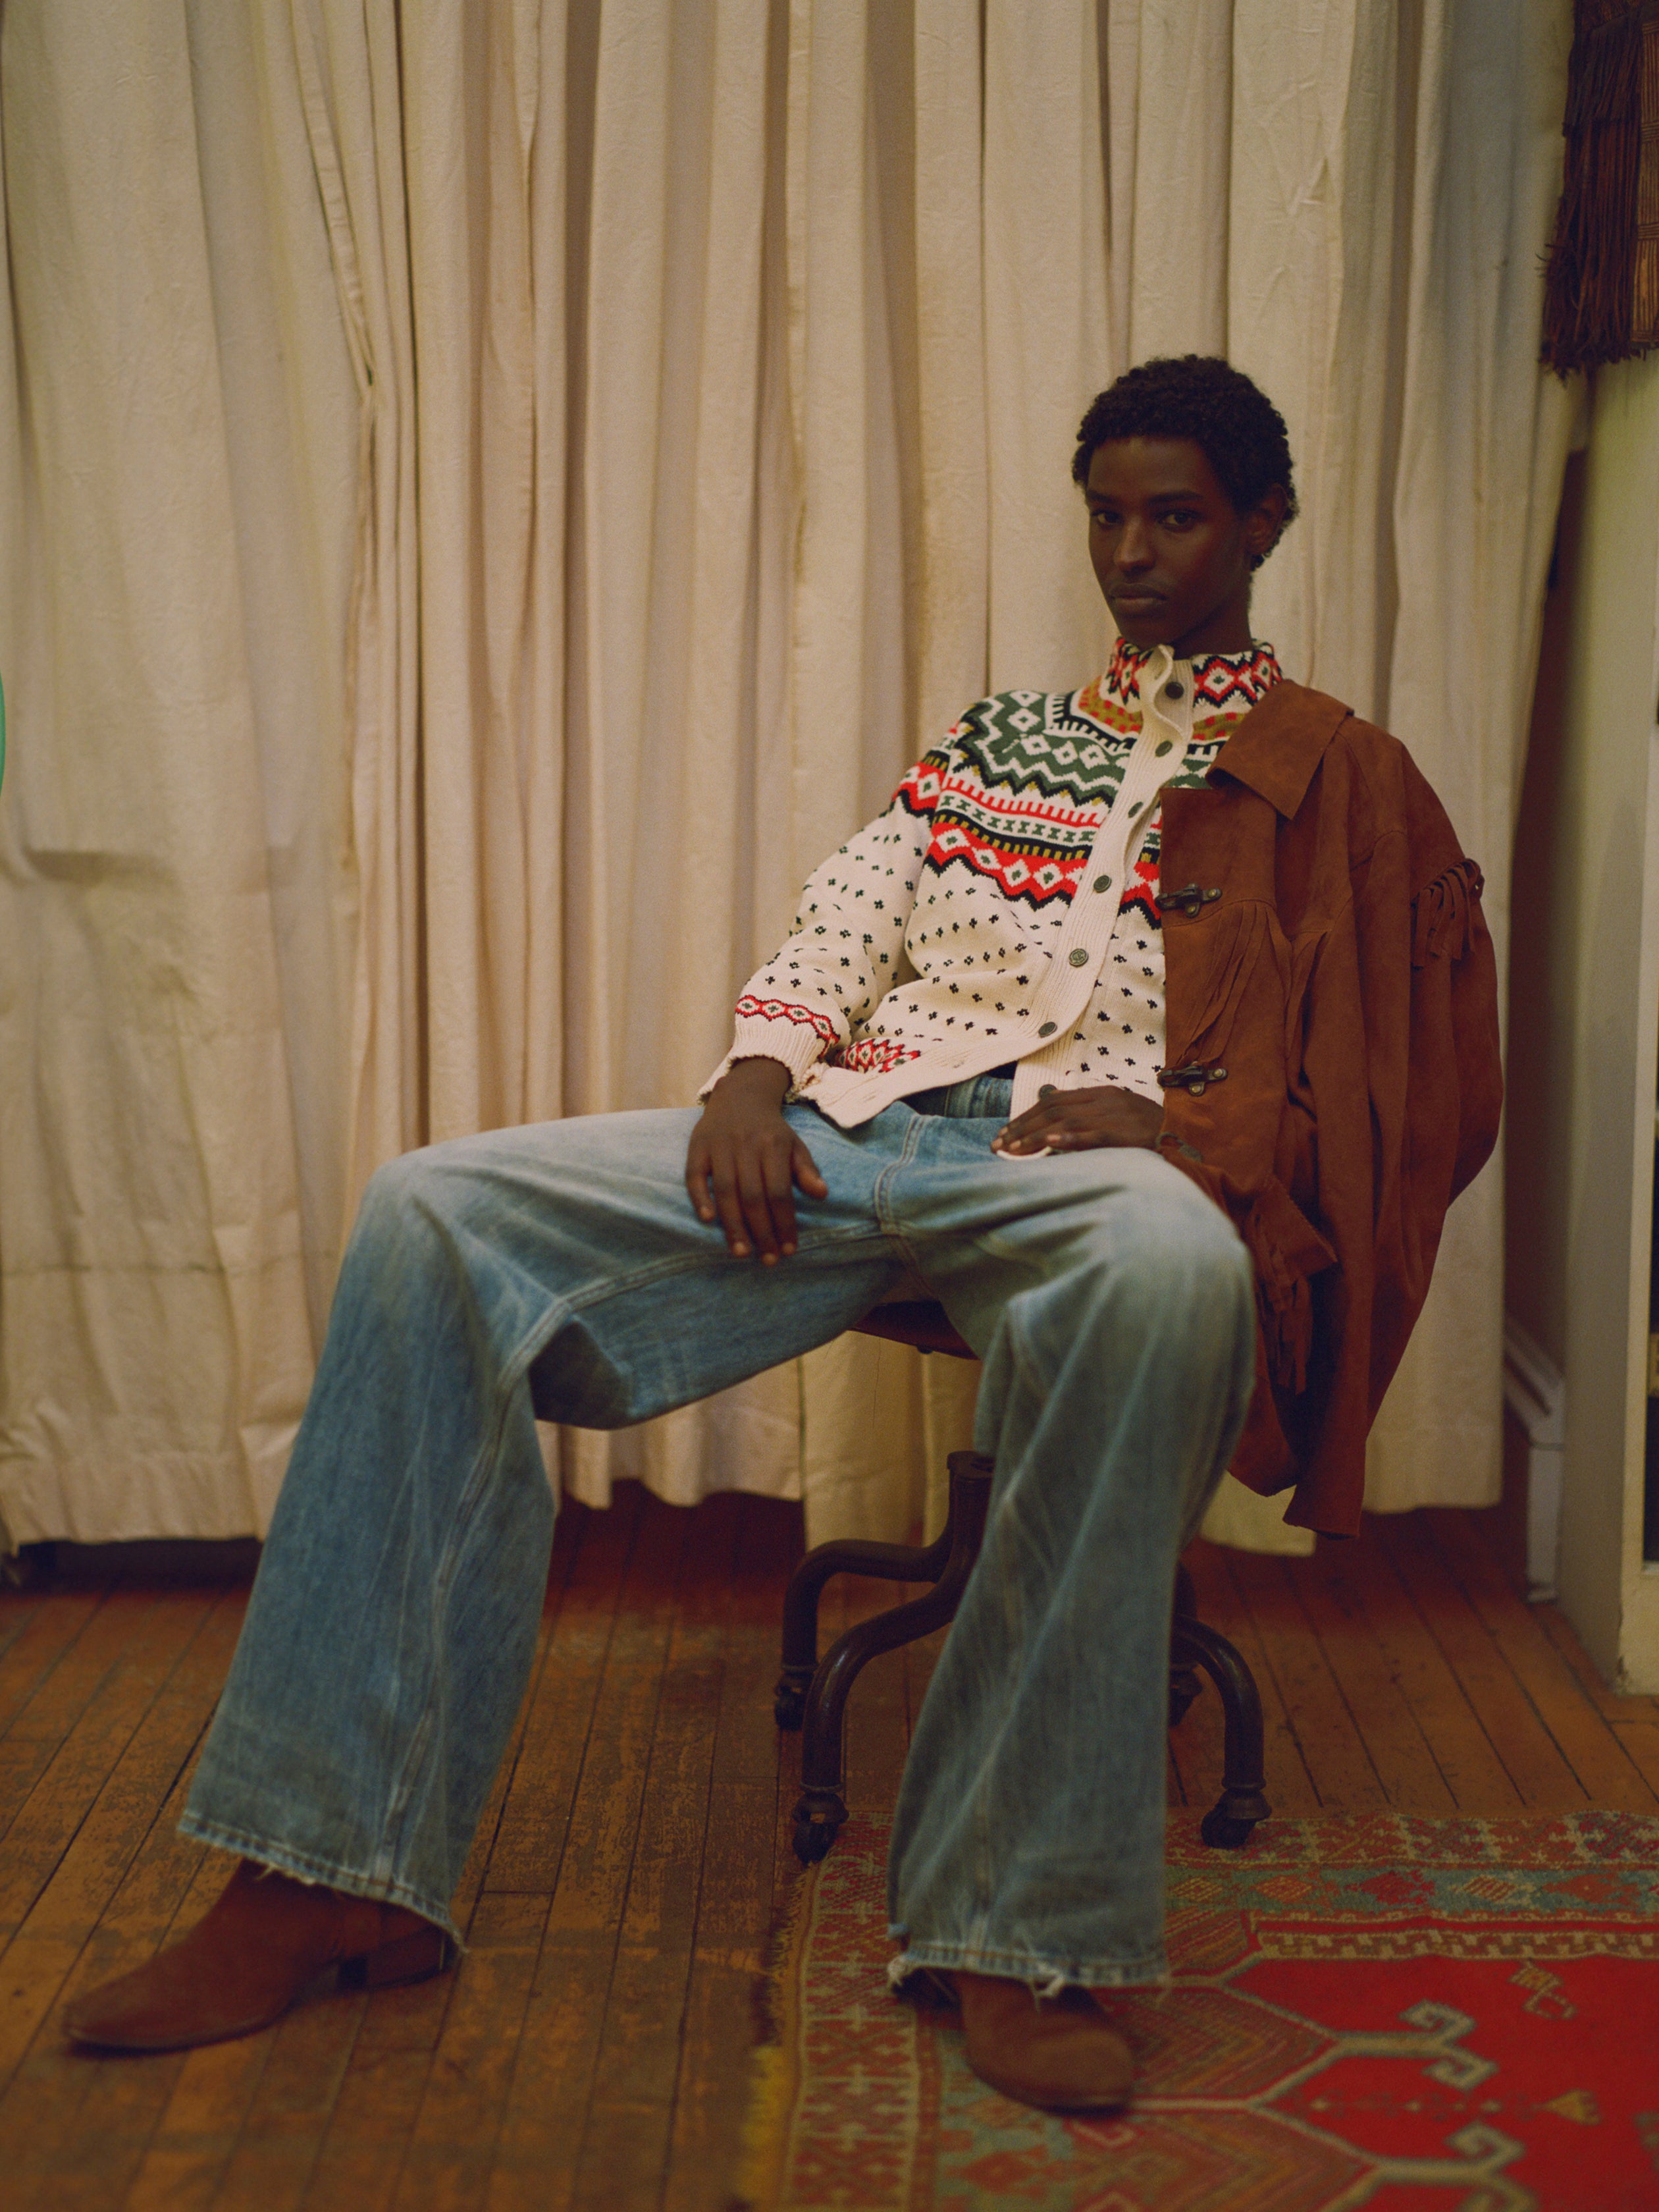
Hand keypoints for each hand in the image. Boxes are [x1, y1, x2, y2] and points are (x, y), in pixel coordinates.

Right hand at [685, 1058, 827, 1261]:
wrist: (740, 1094)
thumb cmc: (770, 1130)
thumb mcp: (794, 1144)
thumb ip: (806, 1170)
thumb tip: (822, 1194)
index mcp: (773, 1145)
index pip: (779, 1192)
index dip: (784, 1223)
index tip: (788, 1249)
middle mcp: (746, 1145)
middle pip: (753, 1196)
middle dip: (761, 1231)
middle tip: (767, 1259)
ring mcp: (720, 1145)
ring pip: (725, 1190)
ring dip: (732, 1224)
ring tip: (741, 1252)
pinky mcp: (697, 1146)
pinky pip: (695, 1175)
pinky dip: (700, 1197)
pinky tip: (708, 1220)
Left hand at [991, 1083, 1162, 1156]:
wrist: (1187, 1135)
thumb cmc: (1150, 1131)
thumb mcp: (1118, 1117)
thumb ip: (1089, 1119)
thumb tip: (1054, 1130)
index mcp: (1101, 1094)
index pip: (1053, 1101)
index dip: (1026, 1116)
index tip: (1005, 1133)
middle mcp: (1103, 1100)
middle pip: (1052, 1109)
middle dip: (1021, 1127)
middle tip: (998, 1145)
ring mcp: (1114, 1116)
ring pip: (1064, 1121)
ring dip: (1034, 1135)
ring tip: (1012, 1150)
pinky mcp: (1124, 1133)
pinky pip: (1092, 1135)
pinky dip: (1068, 1138)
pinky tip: (1048, 1144)